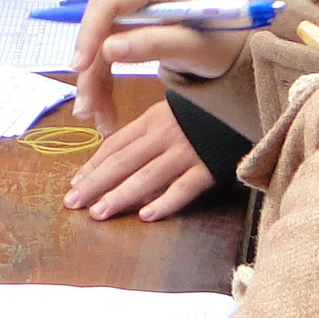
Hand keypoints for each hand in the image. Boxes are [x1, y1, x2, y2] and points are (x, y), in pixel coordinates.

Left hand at [63, 101, 214, 221]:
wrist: (244, 102)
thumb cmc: (201, 114)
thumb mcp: (168, 115)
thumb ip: (144, 135)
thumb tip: (114, 163)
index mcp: (151, 120)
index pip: (114, 145)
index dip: (93, 165)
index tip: (75, 183)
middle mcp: (164, 134)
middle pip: (123, 162)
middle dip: (95, 184)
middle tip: (74, 203)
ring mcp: (186, 151)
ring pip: (147, 176)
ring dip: (120, 196)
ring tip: (99, 212)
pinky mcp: (209, 167)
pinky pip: (184, 187)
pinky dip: (165, 202)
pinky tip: (147, 215)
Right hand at [71, 0, 247, 129]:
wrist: (240, 41)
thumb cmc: (225, 40)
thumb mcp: (195, 47)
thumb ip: (154, 44)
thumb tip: (108, 51)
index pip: (110, 1)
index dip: (90, 34)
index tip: (79, 69)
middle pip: (100, 22)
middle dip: (91, 67)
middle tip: (87, 109)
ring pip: (101, 39)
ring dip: (95, 79)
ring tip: (100, 118)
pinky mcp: (132, 16)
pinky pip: (109, 44)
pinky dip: (105, 76)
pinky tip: (105, 106)